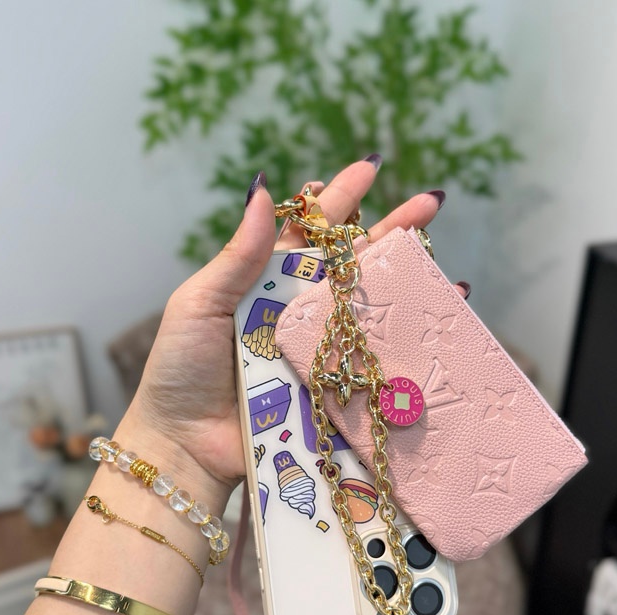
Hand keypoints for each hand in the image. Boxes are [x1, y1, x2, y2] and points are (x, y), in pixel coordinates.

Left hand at [121, 159, 454, 494]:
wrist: (185, 443)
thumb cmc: (181, 369)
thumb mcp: (200, 304)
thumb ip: (237, 257)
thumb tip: (264, 192)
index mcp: (267, 282)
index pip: (310, 232)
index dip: (339, 198)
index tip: (369, 169)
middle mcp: (299, 310)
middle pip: (352, 263)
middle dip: (391, 230)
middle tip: (431, 203)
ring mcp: (319, 348)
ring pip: (370, 306)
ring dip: (406, 279)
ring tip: (435, 254)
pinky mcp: (332, 385)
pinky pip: (372, 358)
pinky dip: (405, 339)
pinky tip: (432, 320)